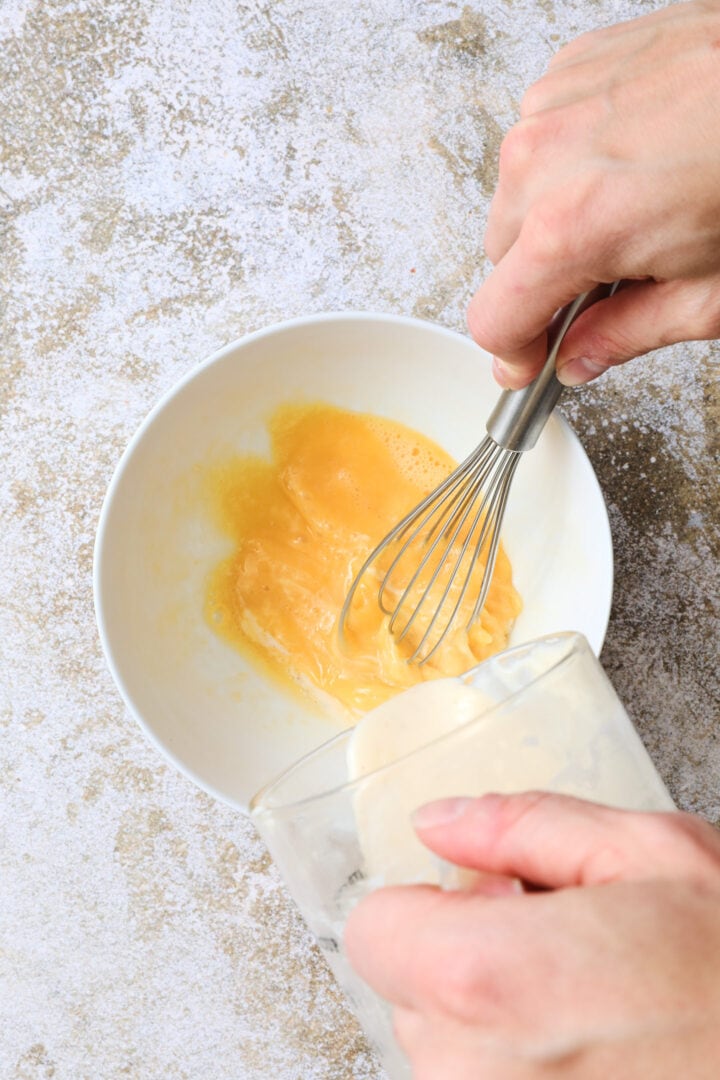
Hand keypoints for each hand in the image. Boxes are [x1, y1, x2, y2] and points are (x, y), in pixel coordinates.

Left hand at [345, 792, 719, 1078]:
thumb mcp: (651, 854)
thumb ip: (521, 826)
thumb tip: (439, 821)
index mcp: (492, 978)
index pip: (373, 931)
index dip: (426, 904)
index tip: (485, 899)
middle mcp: (480, 1077)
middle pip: (409, 995)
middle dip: (466, 958)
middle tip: (563, 946)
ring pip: (448, 1058)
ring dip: (498, 1024)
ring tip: (595, 1002)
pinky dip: (525, 1072)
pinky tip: (601, 1052)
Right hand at [467, 1, 719, 388]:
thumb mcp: (710, 292)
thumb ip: (627, 334)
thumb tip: (581, 357)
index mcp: (571, 226)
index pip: (494, 320)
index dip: (516, 353)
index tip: (530, 362)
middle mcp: (545, 159)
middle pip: (501, 259)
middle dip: (540, 283)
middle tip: (603, 287)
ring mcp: (554, 105)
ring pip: (516, 197)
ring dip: (553, 219)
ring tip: (627, 214)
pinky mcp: (572, 68)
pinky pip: (541, 141)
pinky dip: (570, 164)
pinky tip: (627, 167)